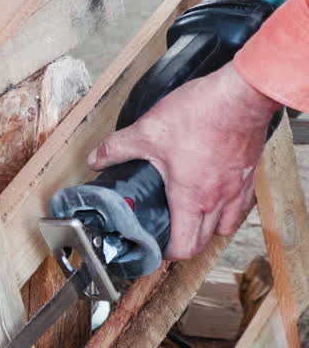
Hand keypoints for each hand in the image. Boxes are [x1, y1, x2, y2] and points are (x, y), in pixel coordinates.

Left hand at [87, 62, 279, 259]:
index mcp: (191, 198)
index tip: (154, 247)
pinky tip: (213, 191)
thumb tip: (97, 158)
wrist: (241, 94)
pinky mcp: (250, 172)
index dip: (167, 254)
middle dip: (185, 243)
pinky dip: (227, 206)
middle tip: (168, 233)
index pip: (184, 246)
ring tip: (190, 216)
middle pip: (204, 241)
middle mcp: (219, 199)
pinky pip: (241, 202)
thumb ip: (117, 149)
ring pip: (226, 224)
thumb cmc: (202, 114)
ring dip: (209, 227)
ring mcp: (238, 187)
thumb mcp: (146, 131)